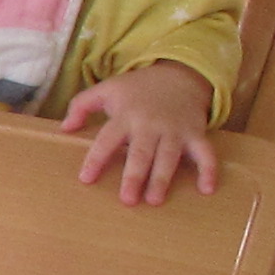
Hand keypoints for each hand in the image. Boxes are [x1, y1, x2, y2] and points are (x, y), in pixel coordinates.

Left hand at [59, 64, 218, 204]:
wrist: (179, 74)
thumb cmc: (138, 89)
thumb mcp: (108, 89)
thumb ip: (82, 105)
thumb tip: (64, 129)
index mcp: (126, 115)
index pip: (108, 139)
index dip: (96, 158)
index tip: (86, 179)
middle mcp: (150, 124)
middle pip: (141, 152)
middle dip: (134, 175)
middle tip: (127, 200)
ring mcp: (175, 130)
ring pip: (169, 156)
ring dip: (162, 178)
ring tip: (154, 200)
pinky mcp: (195, 133)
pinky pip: (205, 153)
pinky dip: (209, 170)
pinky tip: (206, 190)